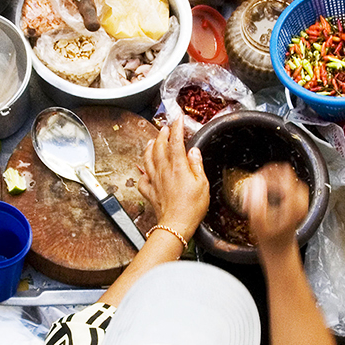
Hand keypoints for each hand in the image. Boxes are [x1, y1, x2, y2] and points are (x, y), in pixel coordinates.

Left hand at [139, 117, 208, 234]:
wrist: (176, 225)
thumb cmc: (191, 208)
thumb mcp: (202, 184)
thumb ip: (197, 165)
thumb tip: (194, 151)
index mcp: (178, 167)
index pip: (176, 141)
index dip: (177, 128)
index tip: (179, 119)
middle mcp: (164, 171)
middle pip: (159, 147)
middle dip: (162, 134)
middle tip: (166, 128)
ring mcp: (154, 180)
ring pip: (147, 159)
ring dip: (149, 147)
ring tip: (151, 141)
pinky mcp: (149, 191)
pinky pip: (142, 179)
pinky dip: (143, 172)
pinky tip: (145, 170)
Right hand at [243, 162, 309, 255]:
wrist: (280, 248)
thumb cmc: (270, 239)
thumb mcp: (259, 224)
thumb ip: (256, 202)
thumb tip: (256, 181)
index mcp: (295, 205)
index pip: (284, 175)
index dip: (268, 174)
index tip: (255, 180)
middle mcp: (301, 200)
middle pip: (286, 172)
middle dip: (269, 175)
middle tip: (255, 183)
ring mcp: (301, 198)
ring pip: (286, 175)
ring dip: (271, 178)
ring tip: (259, 189)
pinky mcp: (298, 197)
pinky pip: (286, 181)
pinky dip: (274, 182)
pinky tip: (265, 192)